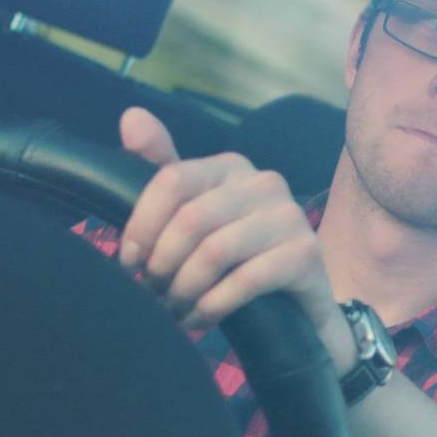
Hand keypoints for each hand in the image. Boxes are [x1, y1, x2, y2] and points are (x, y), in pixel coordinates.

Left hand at [115, 107, 352, 364]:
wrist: (297, 307)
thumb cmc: (238, 259)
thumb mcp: (196, 216)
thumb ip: (162, 170)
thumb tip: (130, 118)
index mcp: (231, 167)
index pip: (171, 179)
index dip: (142, 226)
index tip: (130, 262)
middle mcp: (265, 183)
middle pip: (190, 219)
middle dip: (162, 264)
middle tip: (154, 293)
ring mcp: (290, 217)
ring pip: (214, 252)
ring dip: (184, 289)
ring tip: (174, 309)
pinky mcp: (306, 255)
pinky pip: (244, 281)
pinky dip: (212, 306)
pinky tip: (199, 319)